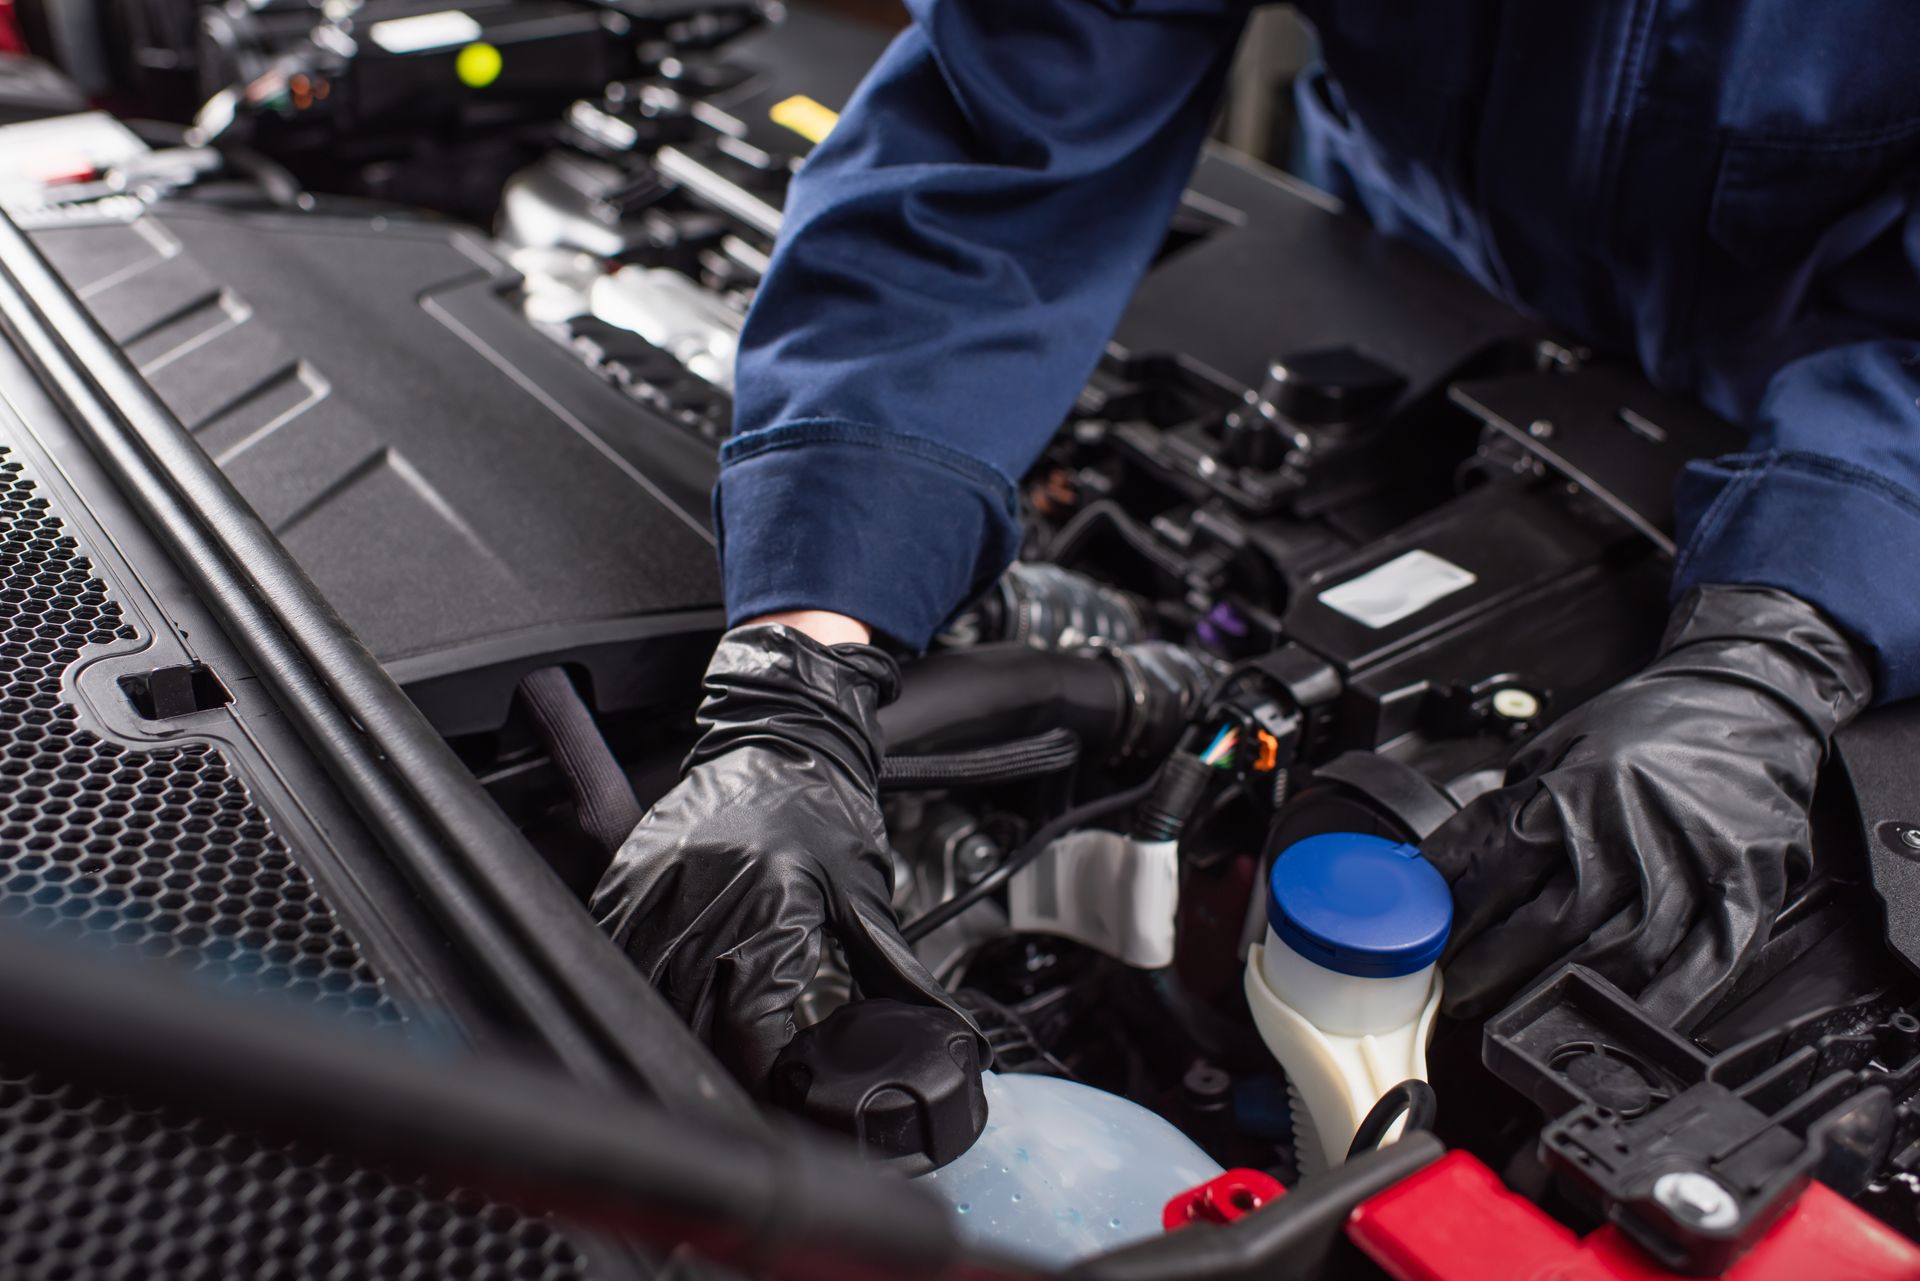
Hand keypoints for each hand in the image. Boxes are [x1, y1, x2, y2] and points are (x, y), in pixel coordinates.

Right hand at [590, 623, 977, 1090]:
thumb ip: (892, 969)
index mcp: (770, 903)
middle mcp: (707, 895)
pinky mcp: (629, 872)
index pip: (746, 1018)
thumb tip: (931, 1022)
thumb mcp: (865, 893)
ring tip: (697, 1042)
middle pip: (689, 1013)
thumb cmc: (825, 804)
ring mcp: (659, 883)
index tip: (773, 1085)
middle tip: (738, 1077)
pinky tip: (653, 995)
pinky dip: (633, 980)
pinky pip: (615, 946)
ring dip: (670, 1023)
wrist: (783, 734)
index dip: (758, 1067)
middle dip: (714, 1053)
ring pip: (644, 987)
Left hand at [1422, 586, 1872, 1029]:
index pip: (1495, 860)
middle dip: (1492, 970)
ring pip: (1619, 953)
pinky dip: (1661, 1004)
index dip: (1453, 912)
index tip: (1422, 942)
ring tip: (1516, 1018)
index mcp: (1574, 788)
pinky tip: (1620, 1021)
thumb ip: (1511, 803)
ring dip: (1561, 997)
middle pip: (1549, 921)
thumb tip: (1445, 864)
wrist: (1748, 698)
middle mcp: (1628, 827)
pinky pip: (1704, 966)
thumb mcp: (1558, 745)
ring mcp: (1689, 862)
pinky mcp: (1745, 888)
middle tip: (1459, 994)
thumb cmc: (1648, 727)